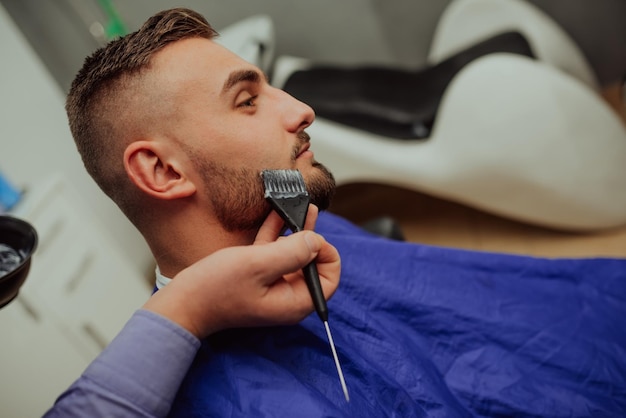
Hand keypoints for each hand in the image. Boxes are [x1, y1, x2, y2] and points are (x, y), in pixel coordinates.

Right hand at [142, 205, 340, 337]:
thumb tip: (316, 240)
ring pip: (292, 255)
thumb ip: (291, 252)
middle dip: (312, 238)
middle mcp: (287, 297)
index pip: (328, 279)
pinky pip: (273, 253)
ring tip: (301, 206)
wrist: (181, 303)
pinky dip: (276, 234)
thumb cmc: (217, 288)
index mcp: (294, 302)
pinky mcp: (256, 277)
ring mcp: (271, 287)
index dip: (326, 254)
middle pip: (312, 265)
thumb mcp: (258, 264)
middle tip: (308, 211)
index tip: (311, 235)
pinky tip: (279, 213)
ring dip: (295, 231)